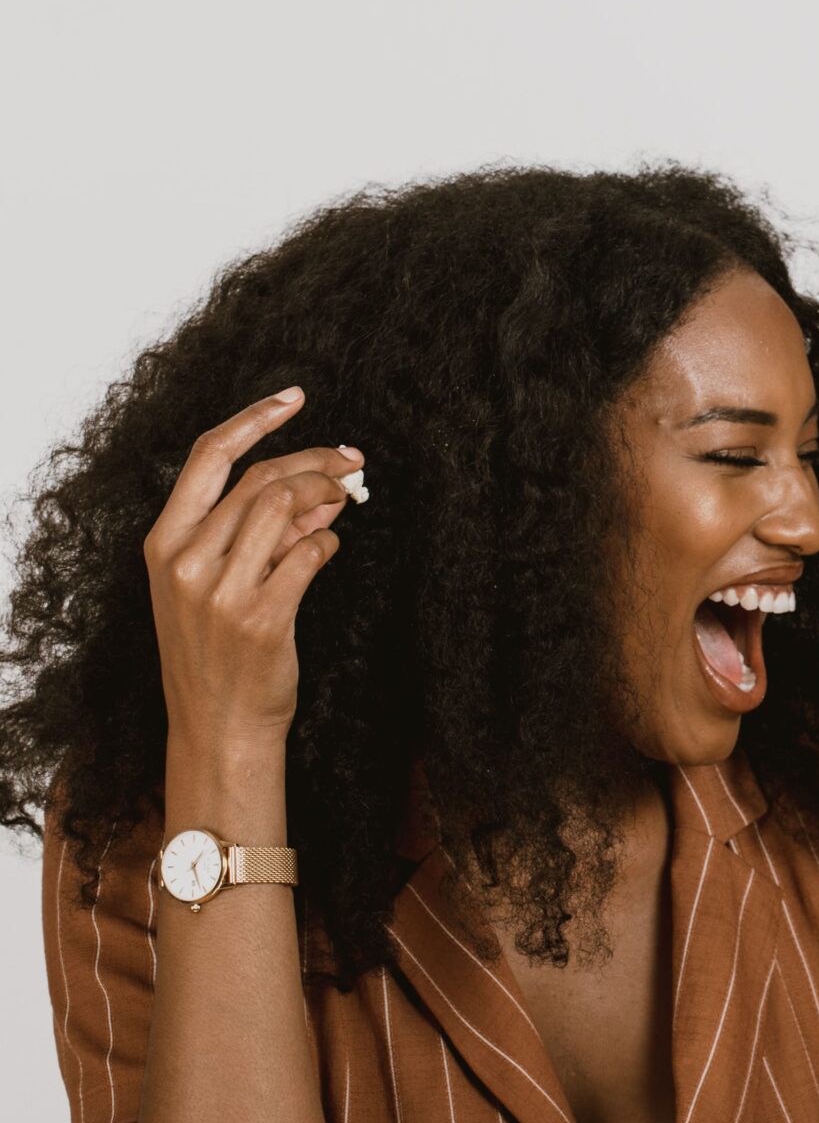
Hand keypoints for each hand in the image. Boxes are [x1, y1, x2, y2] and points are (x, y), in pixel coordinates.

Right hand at [144, 388, 360, 754]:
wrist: (218, 726)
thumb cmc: (218, 652)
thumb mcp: (215, 583)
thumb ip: (257, 531)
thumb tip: (318, 485)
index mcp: (163, 543)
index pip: (208, 456)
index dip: (255, 417)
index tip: (296, 397)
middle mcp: (185, 561)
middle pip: (261, 478)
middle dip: (316, 460)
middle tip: (352, 461)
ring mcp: (220, 590)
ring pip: (286, 507)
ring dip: (328, 495)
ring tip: (345, 502)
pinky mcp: (261, 617)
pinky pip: (311, 554)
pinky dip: (329, 542)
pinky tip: (330, 548)